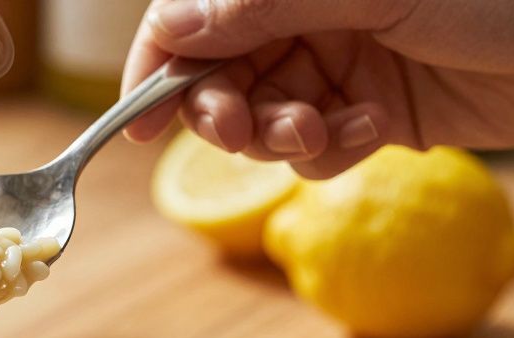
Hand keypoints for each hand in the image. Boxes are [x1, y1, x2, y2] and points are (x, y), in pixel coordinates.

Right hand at [122, 0, 513, 177]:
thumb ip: (265, 6)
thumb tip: (174, 25)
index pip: (195, 15)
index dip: (160, 64)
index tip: (140, 118)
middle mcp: (308, 14)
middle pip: (220, 74)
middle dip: (223, 111)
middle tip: (242, 133)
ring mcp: (340, 62)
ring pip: (264, 117)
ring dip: (279, 136)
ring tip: (318, 132)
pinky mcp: (372, 111)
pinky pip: (316, 145)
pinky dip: (330, 148)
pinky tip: (373, 130)